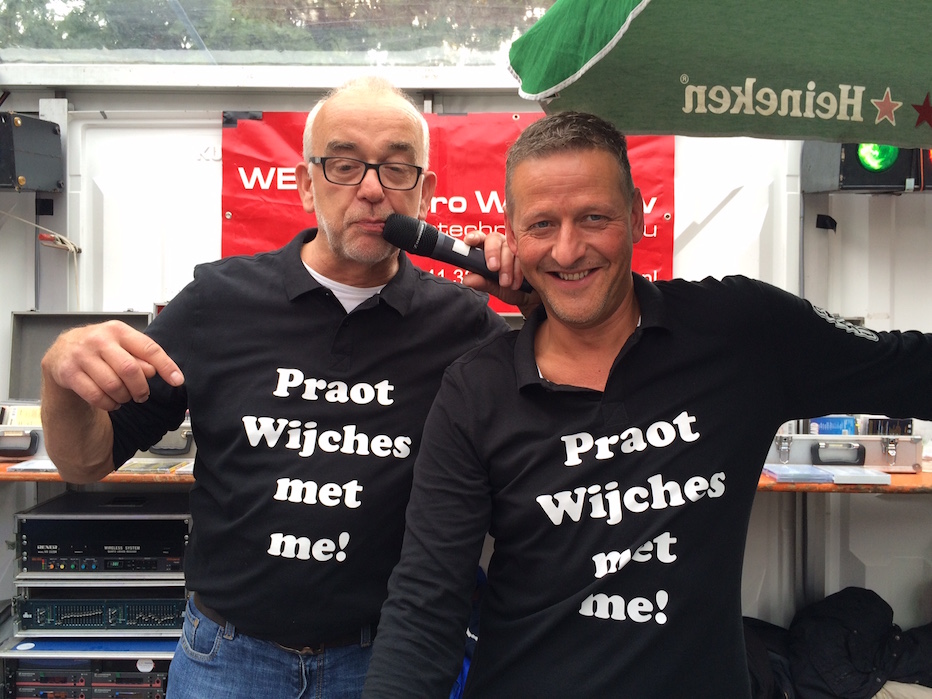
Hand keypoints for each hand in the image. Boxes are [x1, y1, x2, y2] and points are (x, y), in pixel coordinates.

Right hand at [41, 321, 183, 410]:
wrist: (62, 350)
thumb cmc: (99, 348)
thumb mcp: (122, 345)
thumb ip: (141, 356)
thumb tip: (154, 371)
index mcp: (118, 330)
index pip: (149, 348)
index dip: (166, 366)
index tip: (177, 381)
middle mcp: (99, 339)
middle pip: (130, 370)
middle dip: (141, 388)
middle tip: (142, 396)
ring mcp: (81, 355)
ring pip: (113, 385)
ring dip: (124, 398)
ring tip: (125, 397)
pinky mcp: (68, 372)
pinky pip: (96, 396)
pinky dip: (108, 404)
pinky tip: (111, 402)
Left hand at [462, 230, 539, 311]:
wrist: (535, 300)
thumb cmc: (513, 291)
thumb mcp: (497, 289)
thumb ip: (483, 283)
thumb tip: (467, 279)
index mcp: (489, 251)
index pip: (480, 239)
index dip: (474, 237)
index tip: (469, 241)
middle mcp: (502, 245)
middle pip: (494, 239)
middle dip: (492, 253)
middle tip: (493, 268)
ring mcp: (518, 246)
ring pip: (509, 248)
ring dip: (507, 266)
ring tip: (506, 284)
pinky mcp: (532, 251)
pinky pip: (525, 254)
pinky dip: (520, 269)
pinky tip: (518, 281)